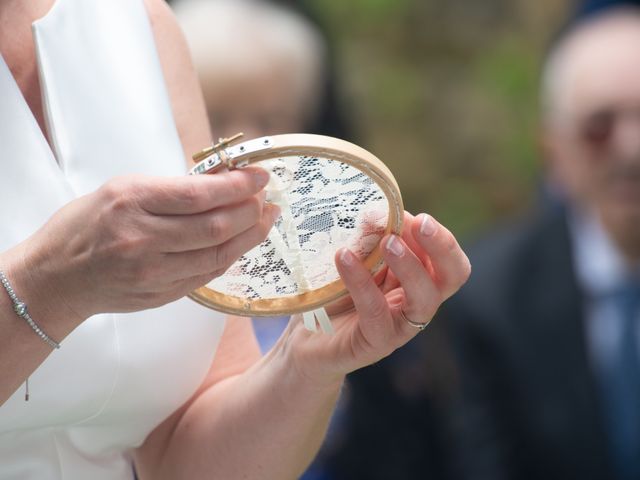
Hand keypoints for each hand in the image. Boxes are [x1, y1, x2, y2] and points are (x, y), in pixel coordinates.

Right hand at [18, 168, 277, 323]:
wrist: (55, 278)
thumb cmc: (85, 226)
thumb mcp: (121, 189)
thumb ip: (171, 189)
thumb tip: (223, 181)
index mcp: (131, 202)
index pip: (199, 194)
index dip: (238, 185)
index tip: (260, 176)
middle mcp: (142, 238)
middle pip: (215, 226)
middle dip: (250, 210)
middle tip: (266, 199)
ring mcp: (152, 272)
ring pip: (218, 254)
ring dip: (249, 236)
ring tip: (265, 219)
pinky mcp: (160, 294)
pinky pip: (207, 275)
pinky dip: (229, 257)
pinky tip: (241, 243)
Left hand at [281, 212, 470, 385]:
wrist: (303, 341)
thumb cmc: (332, 295)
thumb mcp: (353, 258)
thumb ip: (368, 238)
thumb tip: (378, 211)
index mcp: (417, 279)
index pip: (448, 259)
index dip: (440, 238)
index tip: (417, 217)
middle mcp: (416, 303)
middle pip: (453, 277)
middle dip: (442, 247)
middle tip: (421, 223)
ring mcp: (399, 327)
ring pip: (424, 298)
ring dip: (410, 265)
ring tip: (386, 242)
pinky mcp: (375, 342)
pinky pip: (376, 312)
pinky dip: (361, 282)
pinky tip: (343, 257)